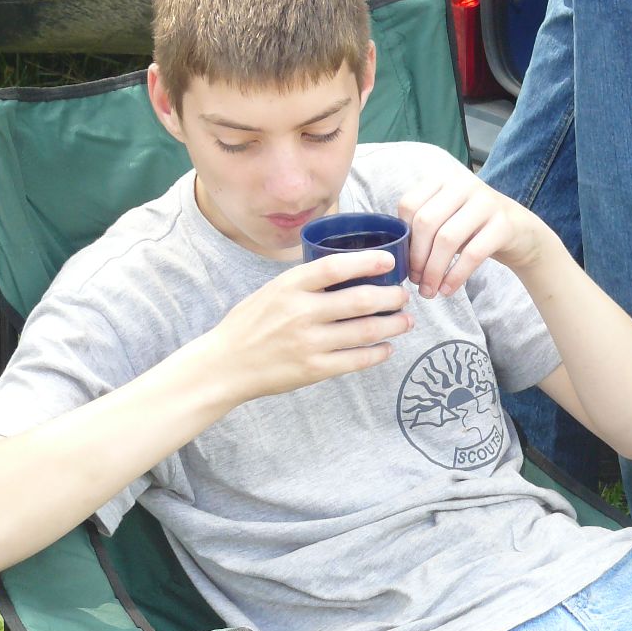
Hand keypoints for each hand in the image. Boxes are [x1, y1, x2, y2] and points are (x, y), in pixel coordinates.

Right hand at [209, 249, 413, 402]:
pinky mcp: (314, 369)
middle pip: (359, 300)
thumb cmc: (250, 324)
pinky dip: (378, 353)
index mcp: (288, 286)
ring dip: (393, 325)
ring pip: (365, 331)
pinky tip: (387, 347)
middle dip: (391, 297)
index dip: (367, 261)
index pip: (334, 267)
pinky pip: (356, 360)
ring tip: (405, 321)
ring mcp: (308, 343)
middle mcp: (300, 313)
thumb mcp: (272, 290)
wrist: (226, 365)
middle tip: (403, 296)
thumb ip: (306, 282)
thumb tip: (349, 271)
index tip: (389, 260)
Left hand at [399, 165, 546, 298]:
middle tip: (416, 281)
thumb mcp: (446, 219)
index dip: (404, 237)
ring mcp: (486, 201)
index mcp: (443, 179)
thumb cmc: (473, 229)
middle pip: (426, 222)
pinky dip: (456, 276)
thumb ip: (422, 229)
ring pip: (447, 239)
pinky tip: (449, 290)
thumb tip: (394, 257)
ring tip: (430, 291)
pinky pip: (472, 253)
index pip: (409, 205)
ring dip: (434, 271)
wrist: (521, 232)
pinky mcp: (504, 223)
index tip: (405, 262)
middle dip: (416, 257)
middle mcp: (463, 184)